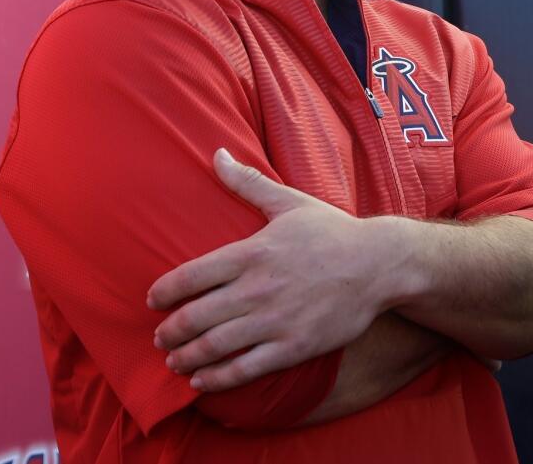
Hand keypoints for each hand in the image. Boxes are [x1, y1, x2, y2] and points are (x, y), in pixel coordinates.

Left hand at [147, 149, 398, 391]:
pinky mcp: (294, 346)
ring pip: (214, 347)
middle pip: (194, 317)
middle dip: (169, 332)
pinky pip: (244, 369)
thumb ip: (248, 183)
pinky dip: (216, 378)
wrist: (379, 264)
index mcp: (252, 252)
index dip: (163, 292)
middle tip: (160, 337)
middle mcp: (258, 289)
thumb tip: (217, 153)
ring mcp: (275, 320)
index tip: (153, 300)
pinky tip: (202, 380)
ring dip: (185, 357)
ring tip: (174, 360)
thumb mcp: (289, 203)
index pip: (190, 276)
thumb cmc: (333, 231)